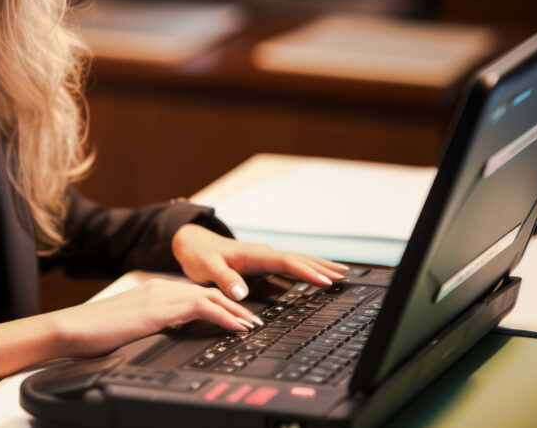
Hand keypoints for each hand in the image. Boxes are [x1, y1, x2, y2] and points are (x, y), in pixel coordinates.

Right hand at [48, 278, 263, 358]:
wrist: (72, 328)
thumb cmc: (93, 333)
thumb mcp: (130, 326)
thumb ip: (151, 325)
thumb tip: (167, 335)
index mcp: (153, 291)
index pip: (194, 294)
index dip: (218, 303)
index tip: (235, 316)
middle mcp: (159, 288)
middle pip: (207, 292)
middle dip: (234, 305)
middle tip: (253, 319)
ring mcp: (160, 295)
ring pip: (209, 297)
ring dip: (235, 310)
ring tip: (253, 324)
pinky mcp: (159, 309)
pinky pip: (201, 308)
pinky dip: (224, 316)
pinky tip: (237, 327)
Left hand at [171, 224, 348, 300]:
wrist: (192, 243)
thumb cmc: (200, 255)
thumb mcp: (207, 268)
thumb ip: (224, 280)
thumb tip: (240, 293)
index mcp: (255, 254)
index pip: (287, 262)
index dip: (307, 272)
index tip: (325, 281)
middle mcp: (264, 253)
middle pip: (299, 259)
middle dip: (322, 268)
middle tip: (344, 276)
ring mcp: (265, 257)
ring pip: (297, 261)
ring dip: (318, 266)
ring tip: (340, 273)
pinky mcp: (263, 263)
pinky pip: (289, 265)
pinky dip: (306, 269)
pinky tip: (316, 274)